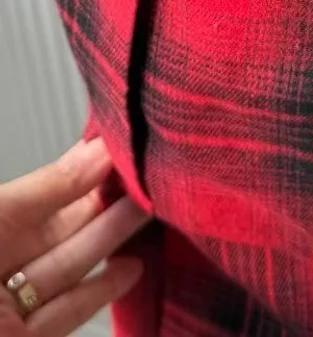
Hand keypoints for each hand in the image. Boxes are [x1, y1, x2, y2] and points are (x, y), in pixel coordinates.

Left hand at [0, 138, 148, 334]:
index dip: (77, 169)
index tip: (120, 147)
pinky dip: (101, 292)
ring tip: (151, 211)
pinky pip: (65, 314)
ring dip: (110, 239)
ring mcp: (6, 308)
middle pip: (57, 227)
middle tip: (148, 176)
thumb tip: (93, 152)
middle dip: (104, 200)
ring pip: (67, 267)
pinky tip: (130, 268)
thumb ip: (42, 190)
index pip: (37, 192)